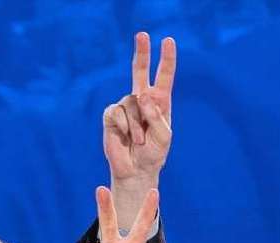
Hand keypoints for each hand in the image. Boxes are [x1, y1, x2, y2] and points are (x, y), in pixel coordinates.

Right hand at [103, 31, 174, 224]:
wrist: (136, 170)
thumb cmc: (154, 153)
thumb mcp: (163, 136)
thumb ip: (156, 115)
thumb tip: (142, 95)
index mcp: (160, 102)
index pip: (164, 77)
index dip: (166, 59)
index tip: (168, 41)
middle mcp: (142, 100)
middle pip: (140, 71)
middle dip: (142, 53)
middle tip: (142, 34)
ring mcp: (126, 106)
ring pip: (130, 102)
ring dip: (136, 125)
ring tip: (139, 140)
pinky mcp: (111, 115)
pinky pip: (117, 112)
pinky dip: (124, 126)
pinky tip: (126, 137)